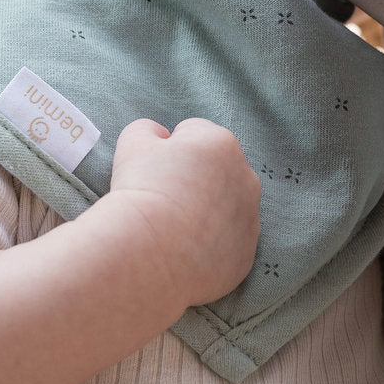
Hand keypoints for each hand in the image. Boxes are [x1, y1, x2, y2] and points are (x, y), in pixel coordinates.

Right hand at [108, 117, 259, 304]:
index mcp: (222, 143)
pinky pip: (227, 242)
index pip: (195, 135)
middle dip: (195, 179)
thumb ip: (148, 129)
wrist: (149, 253)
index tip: (155, 172)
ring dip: (206, 212)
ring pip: (226, 208)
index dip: (170, 151)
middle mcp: (246, 178)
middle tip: (164, 200)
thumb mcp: (133, 142)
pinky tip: (185, 250)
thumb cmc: (141, 191)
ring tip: (174, 228)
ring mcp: (249, 218)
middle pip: (216, 171)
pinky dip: (210, 244)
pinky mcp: (246, 254)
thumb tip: (160, 136)